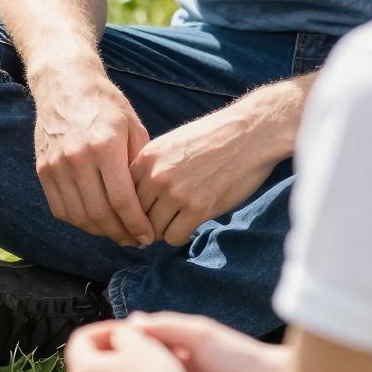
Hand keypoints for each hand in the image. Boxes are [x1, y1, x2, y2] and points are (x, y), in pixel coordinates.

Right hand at [33, 69, 152, 244]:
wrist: (65, 83)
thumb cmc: (106, 105)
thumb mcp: (133, 127)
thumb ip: (140, 164)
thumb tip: (150, 201)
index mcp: (105, 146)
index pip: (122, 200)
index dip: (137, 224)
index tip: (147, 237)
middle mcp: (78, 158)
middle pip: (100, 213)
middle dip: (120, 233)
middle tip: (133, 240)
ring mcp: (56, 165)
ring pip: (79, 216)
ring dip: (99, 231)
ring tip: (115, 233)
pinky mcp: (43, 169)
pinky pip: (60, 208)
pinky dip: (78, 221)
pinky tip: (93, 221)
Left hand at [131, 98, 279, 247]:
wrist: (249, 134)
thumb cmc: (213, 138)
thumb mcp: (171, 144)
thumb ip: (151, 167)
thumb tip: (136, 196)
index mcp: (147, 158)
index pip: (122, 194)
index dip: (128, 208)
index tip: (137, 215)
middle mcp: (156, 176)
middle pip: (135, 214)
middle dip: (143, 223)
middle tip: (154, 226)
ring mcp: (176, 193)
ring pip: (152, 229)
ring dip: (162, 230)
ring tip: (175, 222)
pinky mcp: (198, 208)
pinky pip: (174, 237)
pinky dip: (179, 235)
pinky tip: (189, 224)